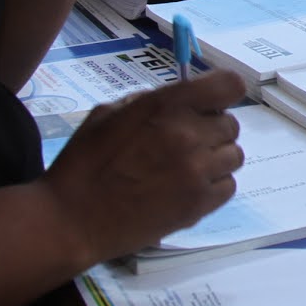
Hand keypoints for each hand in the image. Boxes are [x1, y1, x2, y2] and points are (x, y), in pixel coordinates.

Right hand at [41, 70, 248, 261]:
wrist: (71, 220)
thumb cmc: (83, 164)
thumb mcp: (108, 114)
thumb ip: (150, 102)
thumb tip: (179, 102)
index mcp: (166, 107)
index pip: (228, 86)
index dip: (223, 92)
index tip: (211, 102)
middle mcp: (189, 135)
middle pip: (231, 124)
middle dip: (211, 130)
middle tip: (185, 142)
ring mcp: (197, 172)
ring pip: (234, 155)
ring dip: (215, 158)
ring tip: (186, 167)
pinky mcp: (200, 205)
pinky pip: (228, 186)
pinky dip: (214, 185)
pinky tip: (188, 188)